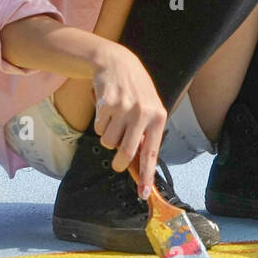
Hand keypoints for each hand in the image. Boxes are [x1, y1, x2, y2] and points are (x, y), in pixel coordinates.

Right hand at [90, 43, 165, 198]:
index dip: (147, 176)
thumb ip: (148, 134)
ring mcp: (124, 108)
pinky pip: (99, 129)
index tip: (143, 193)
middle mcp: (143, 114)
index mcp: (158, 118)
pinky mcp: (106, 104)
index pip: (152, 153)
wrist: (119, 64)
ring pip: (109, 142)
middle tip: (119, 163)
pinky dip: (101, 124)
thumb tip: (141, 164)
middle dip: (120, 163)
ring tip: (116, 121)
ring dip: (109, 137)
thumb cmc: (137, 92)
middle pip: (126, 153)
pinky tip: (108, 111)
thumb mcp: (151, 109)